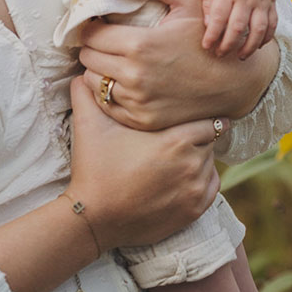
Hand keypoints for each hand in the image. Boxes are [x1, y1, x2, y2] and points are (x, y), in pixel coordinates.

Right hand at [67, 77, 220, 250]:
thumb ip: (87, 93)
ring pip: (210, 164)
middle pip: (210, 141)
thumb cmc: (94, 169)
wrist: (94, 219)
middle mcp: (194, 163)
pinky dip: (199, 181)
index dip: (195, 118)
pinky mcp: (195, 210)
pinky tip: (177, 178)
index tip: (182, 120)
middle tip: (174, 139)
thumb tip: (81, 72)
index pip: (209, 120)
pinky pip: (210, 186)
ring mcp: (197, 189)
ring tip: (172, 160)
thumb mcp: (89, 125)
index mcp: (177, 139)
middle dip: (196, 137)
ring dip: (198, 159)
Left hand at [79, 0, 279, 131]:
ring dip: (98, 69)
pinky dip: (107, 92)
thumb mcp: (188, 0)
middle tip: (106, 41)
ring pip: (93, 82)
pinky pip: (106, 104)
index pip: (90, 35)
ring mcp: (137, 102)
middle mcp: (134, 76)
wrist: (232, 82)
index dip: (92, 27)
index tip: (100, 25)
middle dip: (93, 46)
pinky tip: (121, 81)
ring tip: (113, 60)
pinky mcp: (141, 120)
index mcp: (140, 44)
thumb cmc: (207, 37)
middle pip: (88, 58)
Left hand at [200, 0, 278, 59]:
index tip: (206, 46)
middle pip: (238, 27)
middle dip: (228, 45)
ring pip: (258, 29)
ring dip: (250, 46)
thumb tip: (208, 25)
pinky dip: (267, 37)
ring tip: (240, 56)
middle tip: (220, 55)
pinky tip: (258, 45)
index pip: (218, 18)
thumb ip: (209, 2)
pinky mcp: (271, 2)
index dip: (212, 35)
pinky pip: (272, 24)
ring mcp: (260, 0)